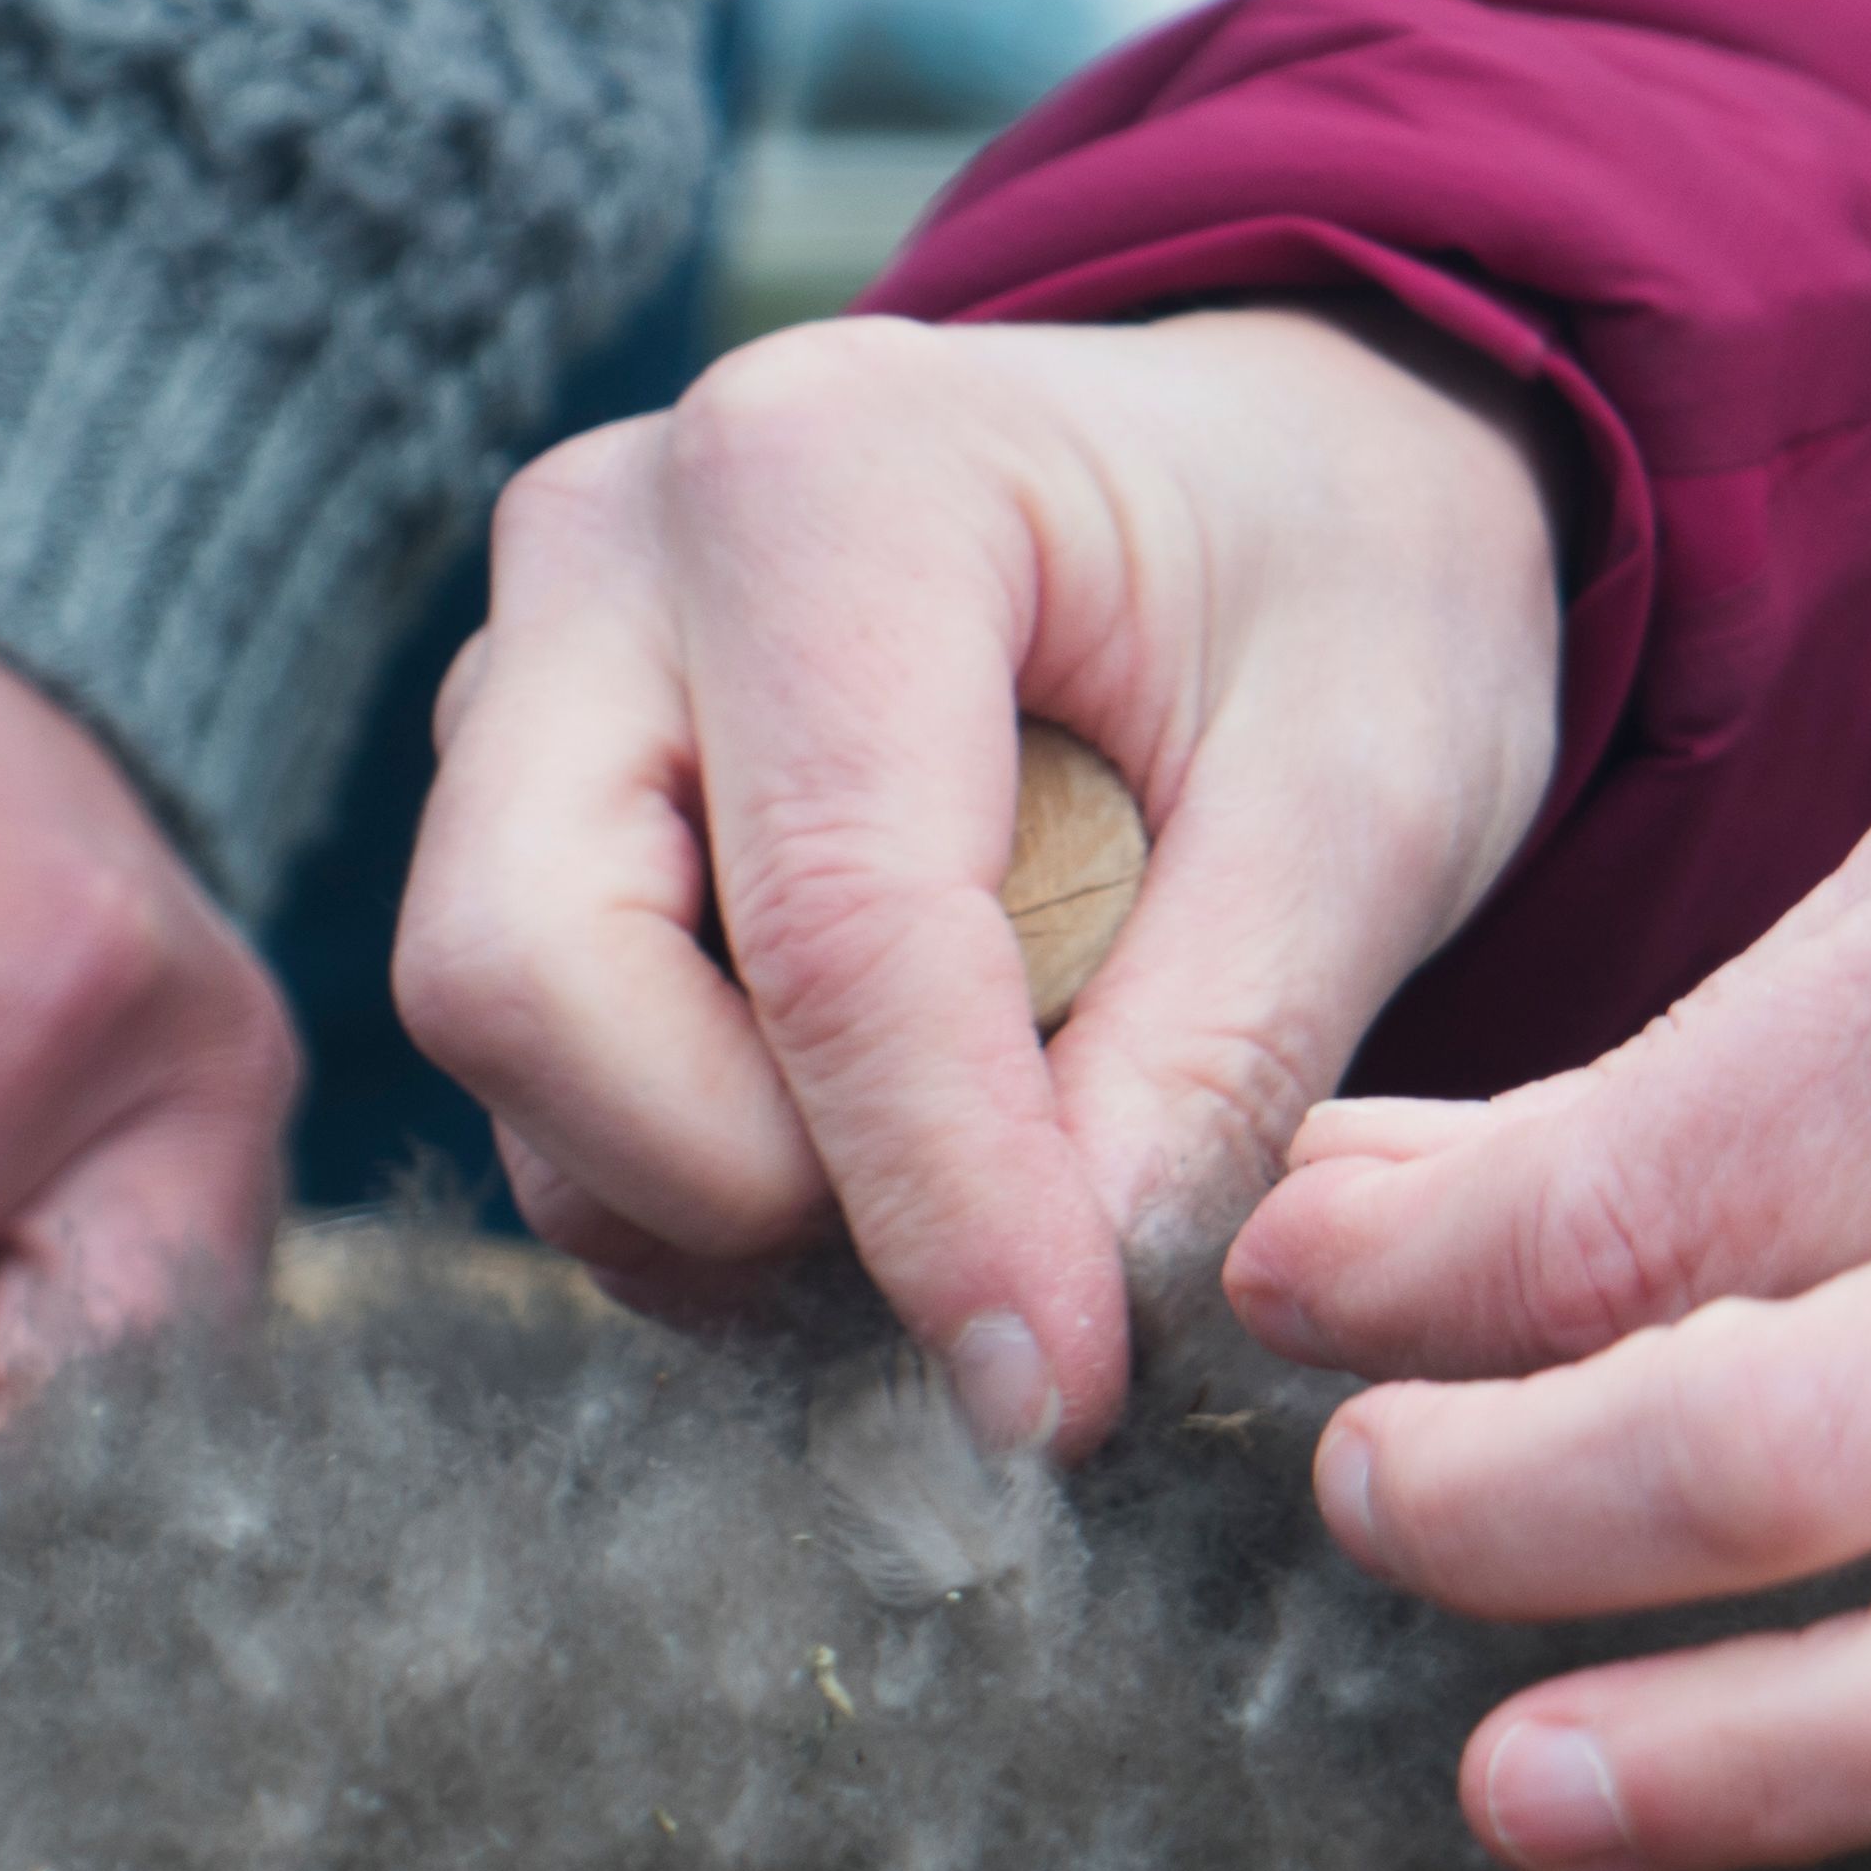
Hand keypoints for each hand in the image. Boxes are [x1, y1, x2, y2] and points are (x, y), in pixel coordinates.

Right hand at [394, 303, 1562, 1454]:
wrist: (1273, 483)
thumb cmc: (1338, 593)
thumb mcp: (1367, 805)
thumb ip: (1213, 1062)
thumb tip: (1047, 1331)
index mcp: (834, 476)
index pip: (828, 930)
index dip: (938, 1206)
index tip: (1053, 1394)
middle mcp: (613, 544)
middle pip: (526, 977)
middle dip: (743, 1184)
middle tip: (986, 1237)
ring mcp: (529, 659)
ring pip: (503, 1042)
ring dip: (717, 1191)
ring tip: (970, 1161)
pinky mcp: (513, 781)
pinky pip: (537, 1060)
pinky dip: (693, 1160)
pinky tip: (882, 1127)